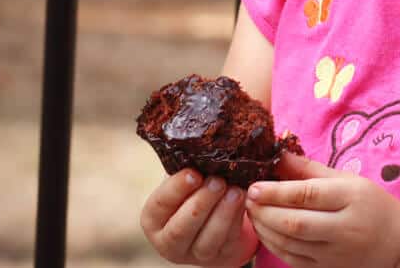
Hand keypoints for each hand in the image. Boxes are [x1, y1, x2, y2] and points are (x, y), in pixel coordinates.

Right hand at [140, 168, 257, 265]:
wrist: (217, 217)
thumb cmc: (195, 190)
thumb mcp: (184, 181)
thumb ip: (185, 166)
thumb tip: (197, 142)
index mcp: (154, 219)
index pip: (159, 205)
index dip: (176, 190)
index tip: (193, 173)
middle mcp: (169, 241)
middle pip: (182, 228)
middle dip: (201, 203)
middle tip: (218, 181)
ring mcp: (195, 254)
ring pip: (208, 238)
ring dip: (223, 213)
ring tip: (236, 190)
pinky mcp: (221, 257)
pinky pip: (229, 240)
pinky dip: (238, 219)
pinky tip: (245, 200)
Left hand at [246, 153, 399, 267]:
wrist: (397, 243)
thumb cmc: (370, 204)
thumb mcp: (347, 180)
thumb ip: (310, 169)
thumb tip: (278, 153)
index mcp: (351, 198)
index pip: (307, 195)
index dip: (276, 192)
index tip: (254, 186)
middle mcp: (344, 228)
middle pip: (295, 222)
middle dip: (264, 211)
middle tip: (246, 198)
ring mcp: (336, 254)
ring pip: (290, 243)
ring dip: (264, 228)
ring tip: (251, 212)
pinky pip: (292, 259)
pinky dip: (273, 244)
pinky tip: (264, 230)